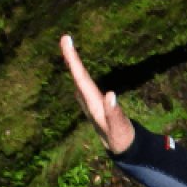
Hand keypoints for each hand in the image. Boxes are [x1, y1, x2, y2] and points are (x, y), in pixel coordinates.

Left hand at [61, 34, 133, 154]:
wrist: (120, 148)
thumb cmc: (121, 137)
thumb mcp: (119, 127)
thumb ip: (114, 112)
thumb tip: (111, 95)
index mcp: (92, 103)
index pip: (80, 77)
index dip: (73, 59)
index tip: (67, 42)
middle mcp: (87, 101)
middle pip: (76, 76)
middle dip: (70, 58)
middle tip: (65, 38)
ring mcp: (89, 102)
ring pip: (78, 79)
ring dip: (73, 64)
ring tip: (68, 48)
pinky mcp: (93, 103)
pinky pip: (83, 84)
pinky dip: (79, 73)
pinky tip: (78, 69)